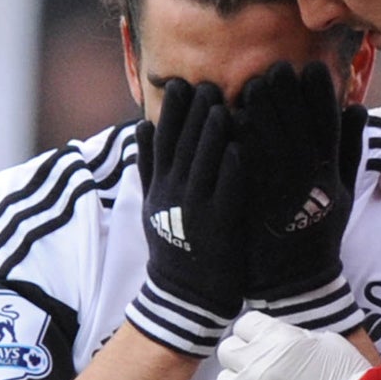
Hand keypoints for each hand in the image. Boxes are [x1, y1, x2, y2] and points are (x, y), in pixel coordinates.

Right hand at [127, 81, 248, 356]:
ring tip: (222, 105)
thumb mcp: (154, 205)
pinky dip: (230, 169)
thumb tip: (141, 127)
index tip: (180, 83)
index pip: (161, 140)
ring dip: (211, 134)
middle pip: (180, 145)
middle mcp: (172, 194)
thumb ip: (150, 167)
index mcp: (159, 187)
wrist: (186, 297)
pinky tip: (239, 148)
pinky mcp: (218, 227)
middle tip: (206, 83)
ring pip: (202, 164)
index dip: (170, 112)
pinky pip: (224, 192)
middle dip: (192, 113)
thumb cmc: (176, 247)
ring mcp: (194, 210)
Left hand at [216, 310, 370, 379]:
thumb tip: (286, 343)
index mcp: (274, 336)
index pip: (244, 324)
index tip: (261, 342)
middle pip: (227, 350)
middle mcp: (255, 361)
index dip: (253, 333)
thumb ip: (296, 339)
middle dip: (241, 356)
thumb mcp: (326, 341)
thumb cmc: (347, 378)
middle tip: (259, 365)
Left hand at [236, 61, 361, 327]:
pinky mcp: (258, 203)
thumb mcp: (345, 192)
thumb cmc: (320, 233)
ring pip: (273, 143)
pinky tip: (231, 121)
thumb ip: (350, 148)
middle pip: (299, 127)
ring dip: (262, 113)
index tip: (309, 69)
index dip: (319, 95)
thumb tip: (357, 107)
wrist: (296, 281)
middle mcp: (311, 179)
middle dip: (287, 96)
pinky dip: (241, 142)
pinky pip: (249, 166)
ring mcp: (283, 191)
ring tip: (251, 86)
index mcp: (332, 173)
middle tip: (274, 69)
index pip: (329, 124)